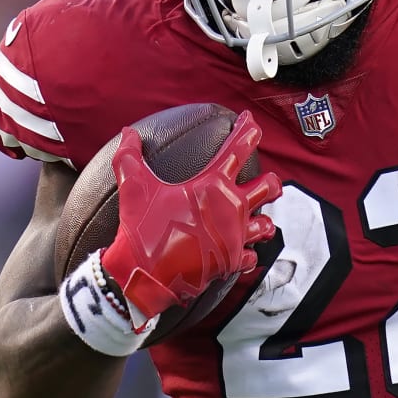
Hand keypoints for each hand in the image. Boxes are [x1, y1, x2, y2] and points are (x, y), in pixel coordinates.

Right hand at [100, 111, 281, 318]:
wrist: (145, 276)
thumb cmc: (142, 230)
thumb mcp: (133, 188)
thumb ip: (129, 157)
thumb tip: (127, 133)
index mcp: (212, 186)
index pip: (239, 148)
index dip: (248, 130)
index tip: (250, 121)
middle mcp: (231, 209)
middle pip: (267, 187)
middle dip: (270, 182)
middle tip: (267, 181)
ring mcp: (235, 237)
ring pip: (265, 224)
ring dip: (263, 220)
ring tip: (259, 219)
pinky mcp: (232, 262)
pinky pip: (251, 256)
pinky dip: (249, 253)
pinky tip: (244, 252)